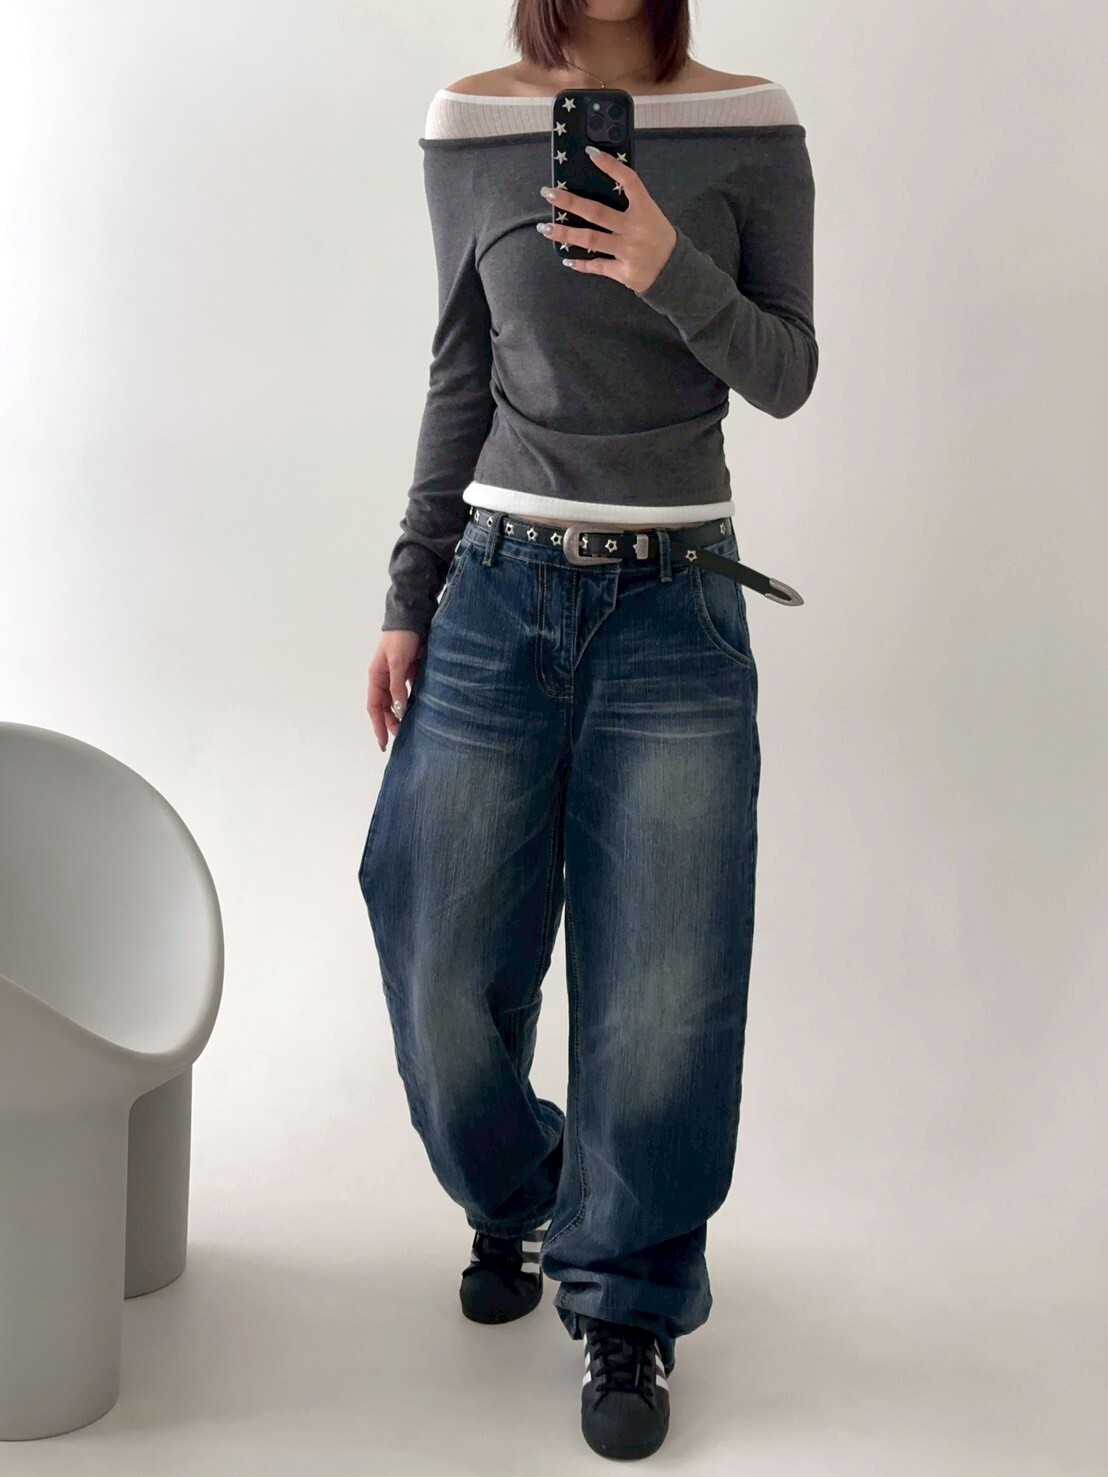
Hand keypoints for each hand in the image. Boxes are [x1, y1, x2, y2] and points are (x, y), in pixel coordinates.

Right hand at [367, 630, 423, 750]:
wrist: (413, 618)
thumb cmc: (401, 638)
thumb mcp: (398, 662)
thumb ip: (398, 686)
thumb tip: (398, 709)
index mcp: (376, 677)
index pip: (374, 707)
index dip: (378, 725)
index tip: (383, 743)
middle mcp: (384, 679)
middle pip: (385, 707)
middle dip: (391, 723)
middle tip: (402, 738)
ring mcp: (397, 675)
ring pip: (397, 701)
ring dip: (401, 714)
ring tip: (410, 729)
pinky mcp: (409, 671)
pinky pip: (409, 692)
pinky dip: (412, 702)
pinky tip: (419, 711)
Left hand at [540, 149, 676, 293]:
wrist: (674, 271)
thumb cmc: (659, 238)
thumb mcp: (651, 214)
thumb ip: (631, 204)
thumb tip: (598, 188)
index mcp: (645, 210)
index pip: (628, 181)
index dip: (610, 166)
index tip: (590, 153)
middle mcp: (634, 229)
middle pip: (597, 212)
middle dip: (570, 202)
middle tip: (548, 194)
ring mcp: (627, 251)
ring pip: (591, 240)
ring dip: (565, 234)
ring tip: (545, 228)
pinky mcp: (623, 272)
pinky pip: (597, 266)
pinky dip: (581, 264)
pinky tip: (566, 258)